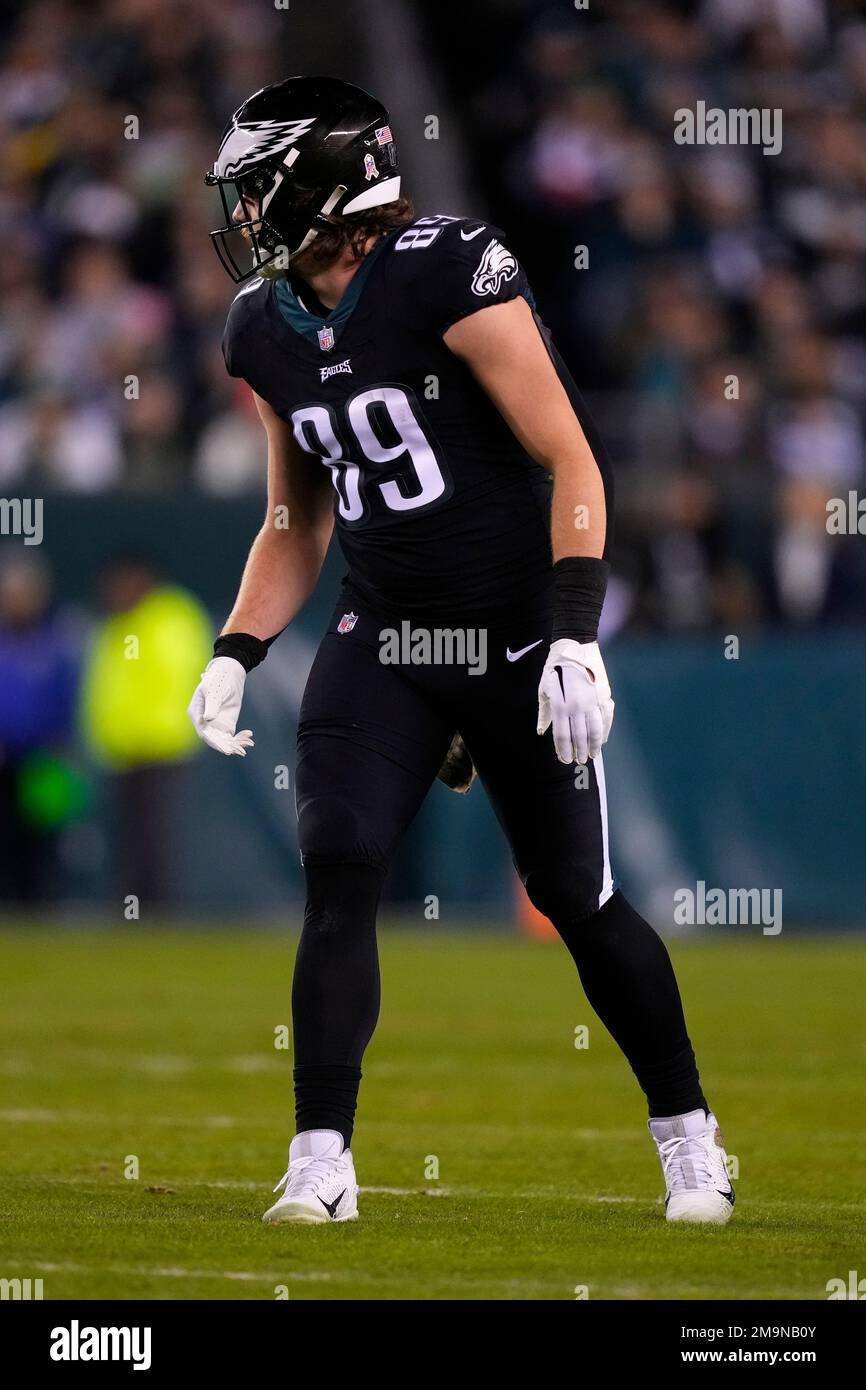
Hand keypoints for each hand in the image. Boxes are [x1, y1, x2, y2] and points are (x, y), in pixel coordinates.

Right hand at [187, 656, 253, 755]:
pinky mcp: (226, 724)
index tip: (223, 748)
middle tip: (235, 751)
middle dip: (224, 746)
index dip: (212, 740)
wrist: (229, 674)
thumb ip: (212, 705)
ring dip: (233, 745)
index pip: (203, 731)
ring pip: (222, 739)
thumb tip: (207, 720)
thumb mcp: (214, 691)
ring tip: (245, 747)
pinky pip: (231, 736)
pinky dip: (239, 739)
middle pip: (212, 738)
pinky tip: (249, 737)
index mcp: (195, 712)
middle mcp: (203, 721)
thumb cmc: (218, 679)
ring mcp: (215, 724)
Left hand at [537, 639, 613, 764]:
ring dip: (593, 746)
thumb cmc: (554, 668)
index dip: (563, 750)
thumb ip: (544, 713)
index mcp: (559, 705)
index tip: (564, 759)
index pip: (562, 735)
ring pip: (595, 730)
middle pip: (579, 736)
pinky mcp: (604, 695)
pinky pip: (606, 718)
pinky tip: (602, 739)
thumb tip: (541, 731)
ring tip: (592, 755)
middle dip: (578, 751)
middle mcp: (576, 706)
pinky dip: (605, 731)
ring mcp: (592, 701)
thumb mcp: (544, 689)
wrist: (575, 646)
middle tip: (579, 761)